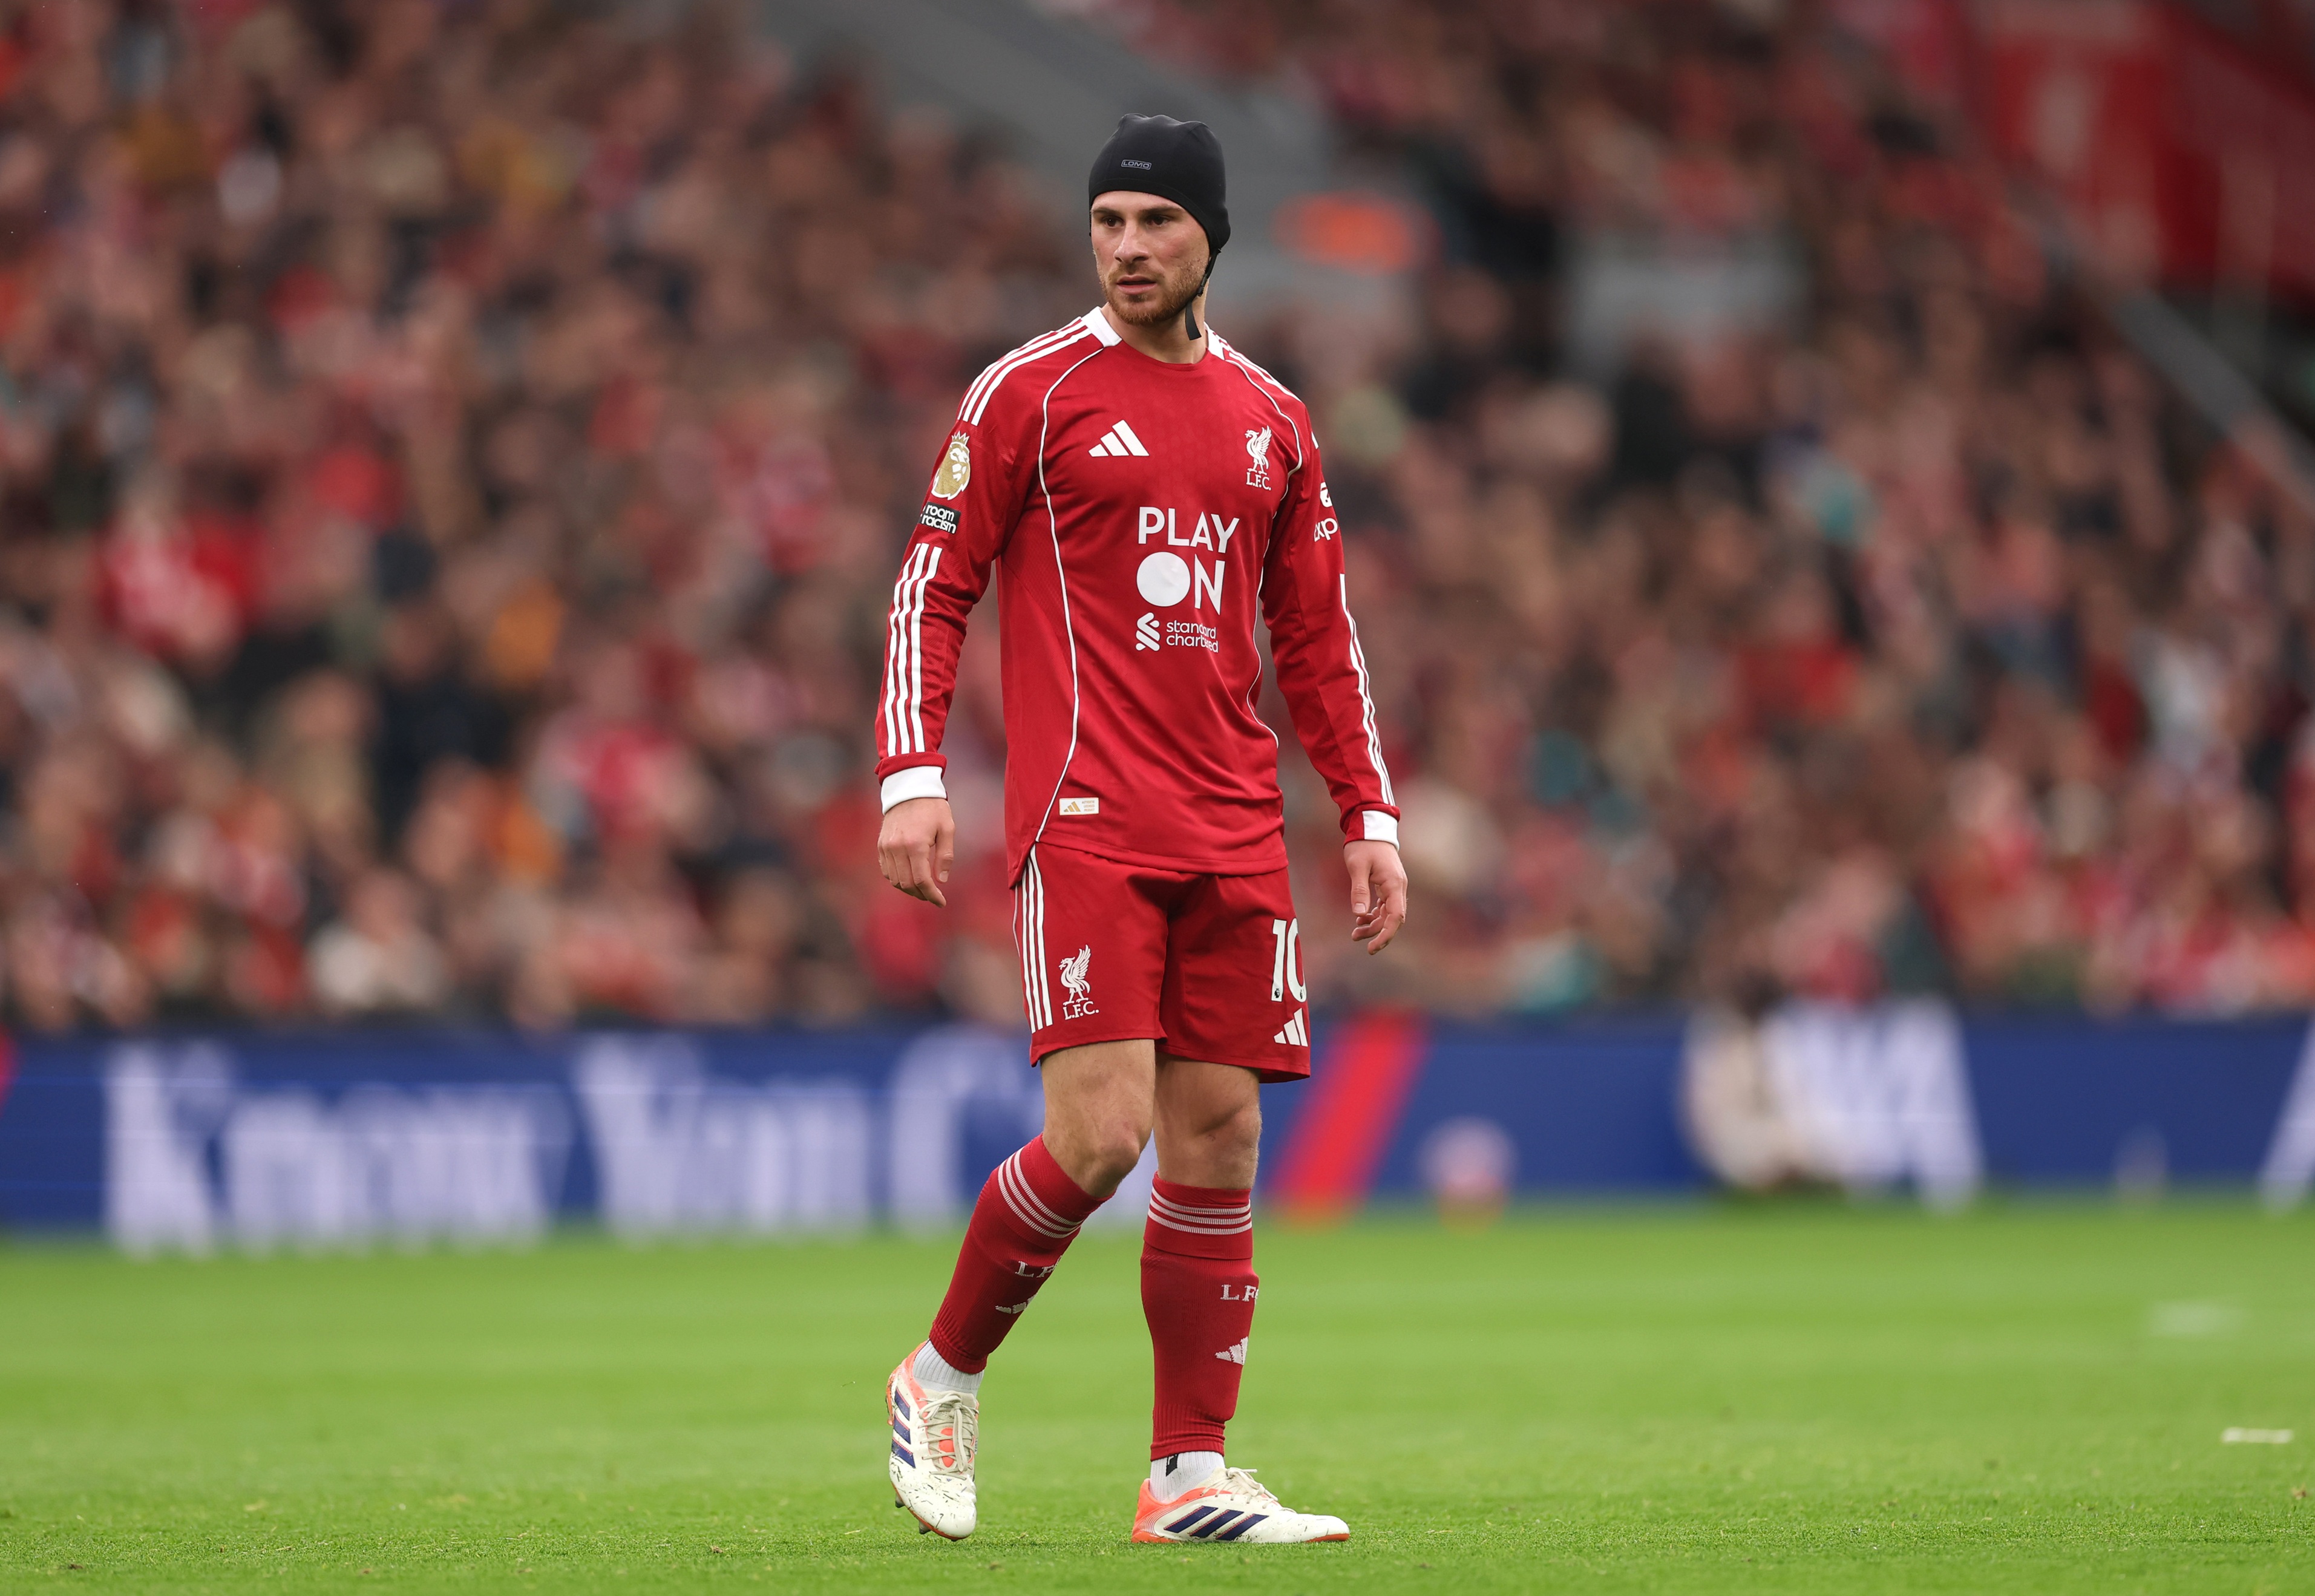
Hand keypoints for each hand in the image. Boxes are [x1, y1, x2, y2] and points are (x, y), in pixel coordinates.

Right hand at [878, 796, 954, 906]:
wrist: (909, 789)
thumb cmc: (933, 808)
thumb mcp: (947, 828)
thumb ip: (945, 856)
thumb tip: (941, 880)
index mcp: (916, 844)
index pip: (922, 880)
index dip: (932, 895)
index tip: (942, 902)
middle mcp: (897, 848)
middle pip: (907, 884)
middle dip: (921, 895)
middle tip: (934, 897)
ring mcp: (886, 847)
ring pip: (895, 880)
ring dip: (909, 889)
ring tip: (923, 889)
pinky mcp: (881, 845)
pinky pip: (886, 870)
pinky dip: (897, 879)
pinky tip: (909, 878)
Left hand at [1344, 837, 1406, 954]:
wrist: (1370, 827)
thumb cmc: (1363, 844)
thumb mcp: (1357, 866)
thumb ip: (1359, 890)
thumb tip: (1359, 915)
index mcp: (1394, 884)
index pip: (1395, 917)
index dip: (1386, 935)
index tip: (1372, 947)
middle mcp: (1398, 887)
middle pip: (1393, 919)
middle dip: (1377, 932)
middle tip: (1357, 939)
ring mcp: (1394, 886)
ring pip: (1388, 914)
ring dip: (1374, 925)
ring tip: (1355, 932)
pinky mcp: (1388, 884)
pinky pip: (1385, 906)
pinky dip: (1374, 914)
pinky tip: (1361, 918)